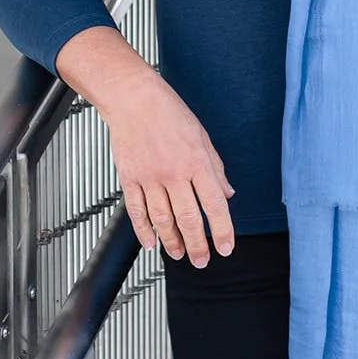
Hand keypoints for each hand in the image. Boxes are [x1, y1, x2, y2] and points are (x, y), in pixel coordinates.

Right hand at [103, 67, 235, 267]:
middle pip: (188, 218)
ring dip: (172, 242)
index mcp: (196, 161)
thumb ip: (216, 168)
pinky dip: (143, 230)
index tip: (225, 248)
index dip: (222, 230)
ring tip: (178, 254)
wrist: (133, 98)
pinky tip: (151, 242)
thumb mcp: (202, 136)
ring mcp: (150, 177)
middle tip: (202, 260)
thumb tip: (228, 193)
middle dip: (197, 245)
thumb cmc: (169, 111)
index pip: (214, 204)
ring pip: (163, 219)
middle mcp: (174, 172)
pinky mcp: (129, 178)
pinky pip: (137, 211)